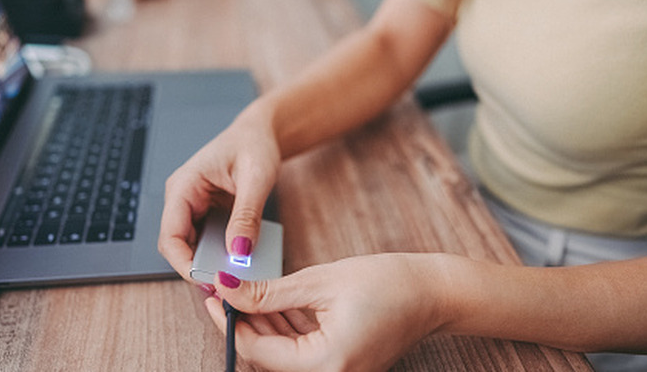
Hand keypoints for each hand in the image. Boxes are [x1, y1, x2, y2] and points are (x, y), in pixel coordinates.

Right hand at [158, 103, 281, 279]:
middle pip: (179, 247)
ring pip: (193, 248)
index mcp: (183, 187)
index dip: (184, 264)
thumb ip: (247, 216)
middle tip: (226, 287)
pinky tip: (239, 261)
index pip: (170, 237)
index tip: (208, 281)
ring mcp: (193, 208)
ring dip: (211, 263)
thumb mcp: (255, 179)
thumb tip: (239, 253)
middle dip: (199, 269)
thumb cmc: (253, 145)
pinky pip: (208, 241)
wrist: (260, 133)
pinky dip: (221, 254)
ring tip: (235, 277)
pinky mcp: (207, 214)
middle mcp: (183, 200)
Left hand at [204, 253, 452, 371]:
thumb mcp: (319, 282)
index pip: (259, 351)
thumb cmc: (387, 283)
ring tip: (248, 291)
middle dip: (245, 321)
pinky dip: (285, 328)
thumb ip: (270, 293)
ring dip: (263, 323)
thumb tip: (228, 291)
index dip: (230, 322)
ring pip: (283, 353)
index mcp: (326, 363)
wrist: (433, 292)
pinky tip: (274, 302)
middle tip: (226, 290)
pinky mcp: (342, 364)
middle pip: (268, 356)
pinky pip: (302, 351)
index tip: (213, 296)